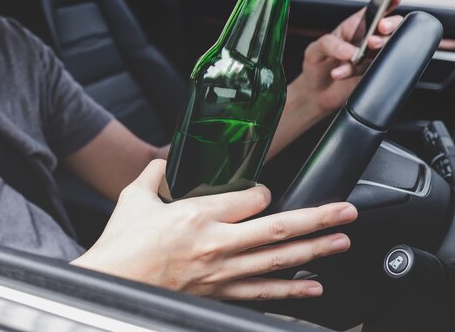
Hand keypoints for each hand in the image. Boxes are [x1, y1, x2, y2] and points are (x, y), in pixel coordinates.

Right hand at [72, 160, 356, 299]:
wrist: (110, 285)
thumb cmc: (121, 245)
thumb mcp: (134, 198)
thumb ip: (155, 175)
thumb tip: (165, 163)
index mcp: (197, 215)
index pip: (249, 198)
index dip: (263, 192)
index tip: (263, 193)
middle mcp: (216, 244)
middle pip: (278, 229)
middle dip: (317, 220)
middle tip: (346, 213)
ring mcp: (221, 273)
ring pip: (277, 262)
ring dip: (314, 252)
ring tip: (340, 244)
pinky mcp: (218, 293)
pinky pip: (261, 294)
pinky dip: (289, 294)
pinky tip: (312, 291)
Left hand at [293, 0, 403, 113]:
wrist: (315, 94)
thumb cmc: (316, 66)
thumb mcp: (315, 50)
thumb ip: (330, 45)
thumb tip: (350, 51)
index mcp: (354, 26)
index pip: (374, 11)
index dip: (388, 2)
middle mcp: (367, 39)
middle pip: (390, 26)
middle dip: (389, 27)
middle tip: (374, 37)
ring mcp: (372, 56)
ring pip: (387, 48)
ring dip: (375, 52)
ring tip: (354, 59)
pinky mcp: (372, 73)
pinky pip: (374, 69)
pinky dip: (357, 71)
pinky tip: (340, 73)